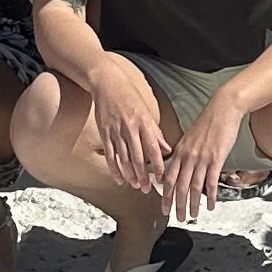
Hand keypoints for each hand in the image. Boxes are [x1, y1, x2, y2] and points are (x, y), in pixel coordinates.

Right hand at [88, 71, 175, 196]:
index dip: (158, 165)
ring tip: (135, 185)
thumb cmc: (129, 95)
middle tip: (147, 188)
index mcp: (143, 122)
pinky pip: (110, 155)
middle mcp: (130, 128)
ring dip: (130, 175)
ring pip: (123, 159)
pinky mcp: (105, 133)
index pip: (153, 148)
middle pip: (137, 157)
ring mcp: (116, 131)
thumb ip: (155, 132)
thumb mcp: (146, 111)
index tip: (162, 178)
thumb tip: (167, 149)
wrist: (107, 82)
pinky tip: (119, 178)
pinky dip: (114, 169)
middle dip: (143, 175)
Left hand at [161, 93, 244, 219]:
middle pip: (179, 186)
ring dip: (193, 204)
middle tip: (178, 218)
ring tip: (194, 216)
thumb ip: (182, 153)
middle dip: (177, 205)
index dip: (165, 195)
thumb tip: (177, 167)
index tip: (164, 208)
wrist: (222, 109)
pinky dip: (210, 196)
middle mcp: (188, 156)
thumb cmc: (208, 122)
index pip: (168, 177)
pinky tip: (210, 205)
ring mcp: (202, 158)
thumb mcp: (189, 137)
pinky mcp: (216, 158)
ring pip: (194, 187)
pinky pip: (211, 182)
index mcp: (179, 151)